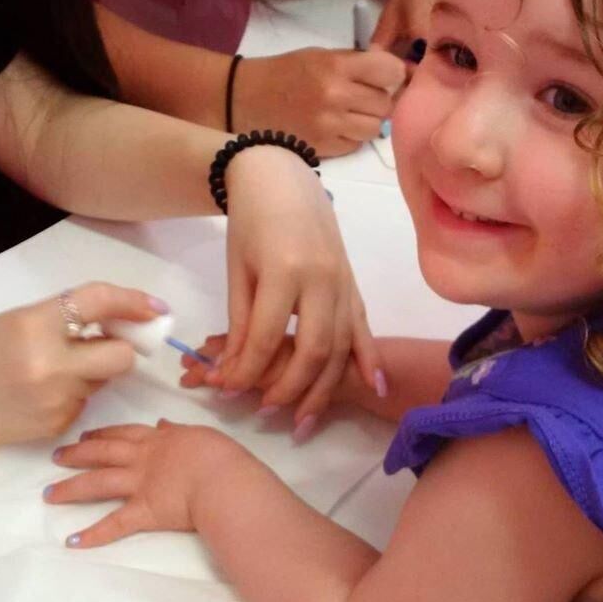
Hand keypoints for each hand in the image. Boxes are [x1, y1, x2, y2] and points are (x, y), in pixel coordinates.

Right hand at [0, 283, 164, 450]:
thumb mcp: (20, 320)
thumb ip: (69, 317)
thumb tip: (124, 319)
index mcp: (35, 325)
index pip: (99, 302)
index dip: (133, 301)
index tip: (155, 307)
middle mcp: (50, 364)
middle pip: (121, 356)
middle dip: (122, 348)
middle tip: (106, 343)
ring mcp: (55, 398)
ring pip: (104, 380)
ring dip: (92, 371)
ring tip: (54, 369)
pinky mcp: (57, 424)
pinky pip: (86, 402)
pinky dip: (74, 394)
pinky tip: (42, 393)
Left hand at [44, 420, 250, 546]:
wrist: (222, 480)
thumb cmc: (220, 456)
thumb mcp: (202, 434)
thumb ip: (178, 431)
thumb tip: (163, 424)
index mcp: (160, 439)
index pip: (125, 433)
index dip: (104, 433)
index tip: (86, 435)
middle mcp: (143, 459)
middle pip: (103, 453)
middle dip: (78, 454)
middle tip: (57, 456)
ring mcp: (140, 485)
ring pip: (98, 484)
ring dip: (71, 489)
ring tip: (50, 494)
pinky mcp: (142, 512)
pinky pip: (114, 524)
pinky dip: (93, 535)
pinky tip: (72, 542)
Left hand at [208, 146, 380, 417]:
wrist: (283, 180)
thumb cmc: (252, 222)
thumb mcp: (239, 269)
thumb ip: (242, 322)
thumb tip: (234, 372)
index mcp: (286, 271)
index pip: (268, 337)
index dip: (246, 370)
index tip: (226, 390)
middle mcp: (323, 281)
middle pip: (314, 350)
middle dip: (289, 388)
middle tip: (264, 410)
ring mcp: (345, 284)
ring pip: (342, 348)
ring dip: (324, 388)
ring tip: (304, 421)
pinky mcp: (355, 286)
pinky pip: (365, 329)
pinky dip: (370, 360)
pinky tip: (376, 387)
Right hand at [231, 48, 403, 156]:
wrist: (243, 99)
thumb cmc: (286, 73)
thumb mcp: (320, 56)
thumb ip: (357, 64)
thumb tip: (396, 75)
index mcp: (335, 66)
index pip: (390, 71)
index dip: (393, 74)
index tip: (386, 77)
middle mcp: (335, 96)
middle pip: (385, 103)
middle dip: (379, 99)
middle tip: (363, 97)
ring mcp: (329, 126)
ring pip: (375, 128)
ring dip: (367, 121)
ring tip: (349, 113)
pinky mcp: (322, 148)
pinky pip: (356, 145)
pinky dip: (351, 137)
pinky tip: (335, 127)